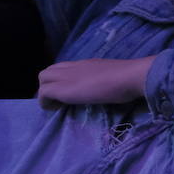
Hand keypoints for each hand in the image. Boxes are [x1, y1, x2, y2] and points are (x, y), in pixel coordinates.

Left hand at [37, 56, 152, 108]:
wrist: (130, 77)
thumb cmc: (130, 78)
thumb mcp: (114, 76)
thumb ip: (106, 79)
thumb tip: (111, 87)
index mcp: (87, 64)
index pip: (64, 67)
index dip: (62, 80)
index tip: (71, 93)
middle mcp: (74, 67)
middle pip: (49, 71)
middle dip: (49, 86)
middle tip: (61, 101)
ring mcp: (67, 76)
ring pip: (42, 78)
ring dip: (46, 92)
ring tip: (59, 105)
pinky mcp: (63, 89)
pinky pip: (43, 93)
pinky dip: (46, 102)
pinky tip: (58, 110)